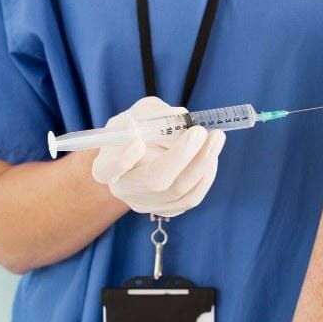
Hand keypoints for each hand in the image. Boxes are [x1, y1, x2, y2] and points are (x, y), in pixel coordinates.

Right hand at [91, 97, 225, 216]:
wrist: (148, 150)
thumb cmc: (143, 127)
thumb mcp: (144, 112)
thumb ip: (157, 114)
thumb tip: (182, 121)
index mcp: (106, 165)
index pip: (106, 170)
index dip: (120, 160)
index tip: (138, 142)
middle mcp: (124, 189)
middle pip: (153, 182)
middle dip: (182, 155)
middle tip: (200, 131)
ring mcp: (146, 204)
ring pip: (179, 191)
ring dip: (203, 162)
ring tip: (216, 137)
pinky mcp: (168, 208)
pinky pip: (192, 197)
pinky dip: (206, 174)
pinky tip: (211, 155)